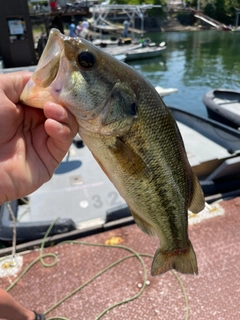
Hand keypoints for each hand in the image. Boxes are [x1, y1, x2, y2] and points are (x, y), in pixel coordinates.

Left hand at [0, 71, 77, 203]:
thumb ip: (21, 81)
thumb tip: (44, 81)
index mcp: (23, 109)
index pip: (49, 96)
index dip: (56, 89)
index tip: (61, 83)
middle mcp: (35, 124)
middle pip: (63, 109)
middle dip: (63, 101)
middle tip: (58, 97)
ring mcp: (43, 141)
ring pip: (68, 124)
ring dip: (64, 114)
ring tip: (51, 110)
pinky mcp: (51, 158)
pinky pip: (65, 141)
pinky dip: (62, 129)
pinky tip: (50, 125)